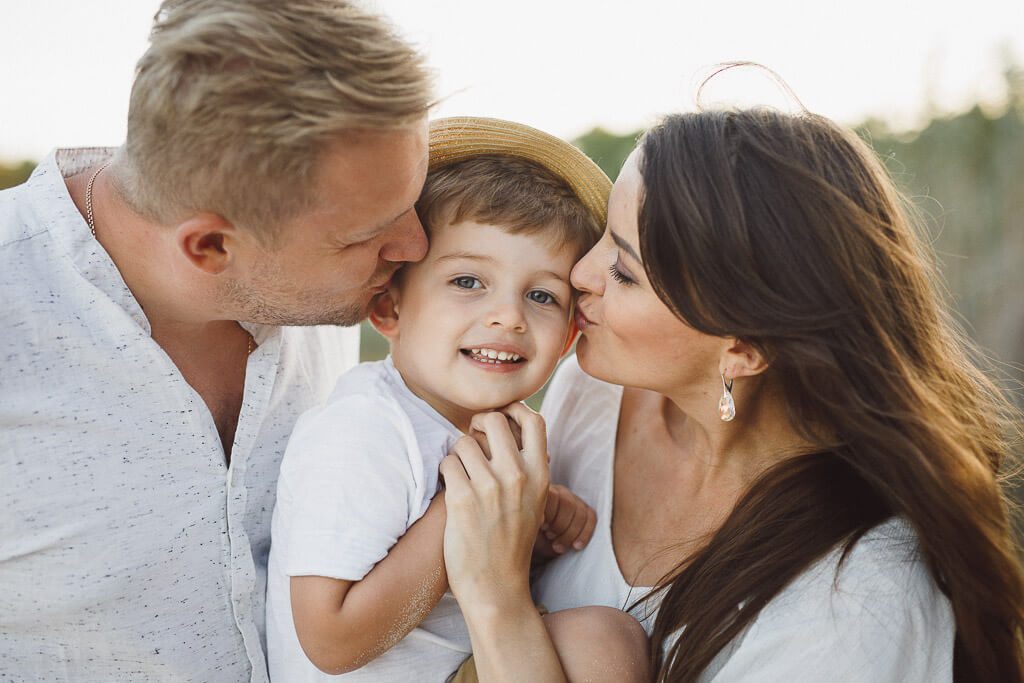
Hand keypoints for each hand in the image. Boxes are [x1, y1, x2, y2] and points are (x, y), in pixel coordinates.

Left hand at [440, 403, 549, 613]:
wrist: (497, 587)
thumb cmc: (510, 542)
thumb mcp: (533, 501)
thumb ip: (525, 467)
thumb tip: (504, 428)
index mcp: (540, 475)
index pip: (534, 420)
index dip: (514, 409)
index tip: (500, 416)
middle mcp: (518, 476)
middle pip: (494, 420)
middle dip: (478, 423)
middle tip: (472, 437)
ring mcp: (490, 487)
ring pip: (464, 442)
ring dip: (458, 453)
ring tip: (461, 474)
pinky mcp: (462, 499)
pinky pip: (447, 463)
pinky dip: (446, 472)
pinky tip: (451, 490)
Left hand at [534, 484, 596, 560]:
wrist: (536, 544)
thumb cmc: (527, 535)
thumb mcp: (524, 530)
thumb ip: (529, 522)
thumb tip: (540, 520)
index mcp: (541, 493)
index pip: (553, 496)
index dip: (551, 514)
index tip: (543, 529)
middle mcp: (558, 492)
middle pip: (569, 504)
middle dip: (561, 526)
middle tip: (550, 538)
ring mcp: (572, 499)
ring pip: (581, 512)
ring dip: (571, 533)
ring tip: (557, 547)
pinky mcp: (584, 510)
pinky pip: (591, 517)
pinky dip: (585, 534)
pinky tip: (576, 546)